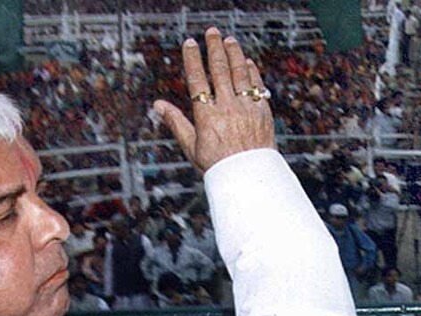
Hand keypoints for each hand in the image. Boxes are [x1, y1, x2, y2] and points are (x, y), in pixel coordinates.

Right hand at [153, 28, 275, 171]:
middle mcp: (228, 108)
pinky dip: (252, 72)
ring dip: (234, 53)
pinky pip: (257, 85)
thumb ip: (175, 122)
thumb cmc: (218, 165)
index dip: (192, 59)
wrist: (249, 178)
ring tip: (229, 40)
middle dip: (214, 48)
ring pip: (240, 73)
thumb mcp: (192, 147)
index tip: (190, 43)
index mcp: (207, 116)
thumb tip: (157, 105)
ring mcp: (247, 109)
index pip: (197, 79)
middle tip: (211, 33)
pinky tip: (247, 62)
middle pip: (219, 70)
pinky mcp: (263, 112)